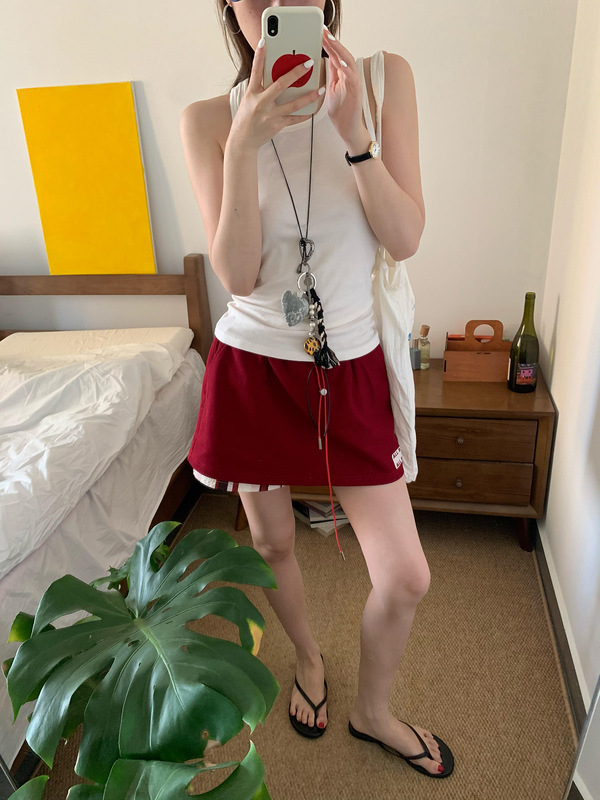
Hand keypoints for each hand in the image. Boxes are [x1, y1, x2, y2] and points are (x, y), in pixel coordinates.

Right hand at [228, 38, 323, 151]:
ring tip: (320, 89)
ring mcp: (270, 115)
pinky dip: (305, 114)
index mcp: (252, 93)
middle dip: (296, 73)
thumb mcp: (249, 99)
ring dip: (309, 96)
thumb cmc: (247, 117)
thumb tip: (275, 73)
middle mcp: (261, 102)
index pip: (256, 70)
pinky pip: (295, 118)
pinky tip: (314, 109)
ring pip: (293, 104)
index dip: (259, 55)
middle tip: (308, 63)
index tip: (264, 41)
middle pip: (280, 85)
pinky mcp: (277, 125)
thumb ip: (260, 87)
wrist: (243, 140)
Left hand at [320, 27, 367, 146]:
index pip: (335, 55)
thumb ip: (330, 74)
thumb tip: (325, 60)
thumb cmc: (341, 112)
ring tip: (331, 40)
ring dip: (339, 51)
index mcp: (342, 75)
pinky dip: (347, 69)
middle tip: (323, 30)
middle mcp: (349, 76)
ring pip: (348, 62)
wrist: (348, 129)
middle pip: (341, 54)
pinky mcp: (357, 93)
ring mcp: (354, 84)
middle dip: (332, 41)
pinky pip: (352, 78)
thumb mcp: (330, 89)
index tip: (320, 31)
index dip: (328, 43)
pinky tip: (340, 62)